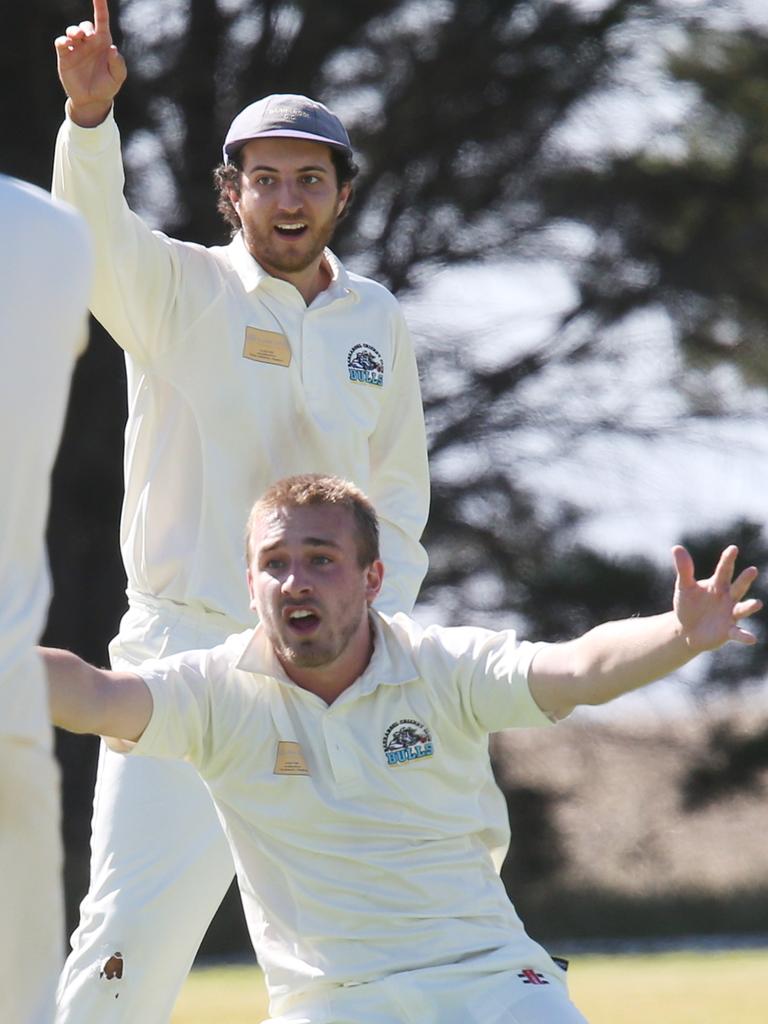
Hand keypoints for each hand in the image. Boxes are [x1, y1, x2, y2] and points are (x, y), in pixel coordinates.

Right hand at [54, 0, 126, 126]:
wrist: (92, 100)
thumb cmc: (107, 86)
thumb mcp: (117, 77)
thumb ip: (118, 63)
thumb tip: (112, 48)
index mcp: (103, 43)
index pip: (101, 20)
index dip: (100, 6)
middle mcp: (89, 42)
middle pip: (85, 25)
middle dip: (85, 27)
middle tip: (86, 35)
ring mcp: (76, 48)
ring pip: (72, 31)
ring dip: (73, 31)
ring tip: (76, 37)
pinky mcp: (65, 56)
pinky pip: (61, 43)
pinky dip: (62, 40)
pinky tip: (66, 44)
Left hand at [672, 544, 760, 652]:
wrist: (685, 630)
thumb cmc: (688, 605)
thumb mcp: (684, 587)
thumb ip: (684, 569)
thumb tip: (676, 547)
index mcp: (717, 585)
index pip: (724, 570)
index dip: (728, 559)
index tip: (733, 548)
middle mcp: (728, 598)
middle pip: (738, 587)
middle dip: (745, 579)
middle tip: (752, 570)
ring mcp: (730, 614)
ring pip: (742, 608)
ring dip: (749, 606)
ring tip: (757, 603)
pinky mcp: (728, 631)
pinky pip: (738, 633)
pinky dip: (745, 635)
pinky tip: (752, 638)